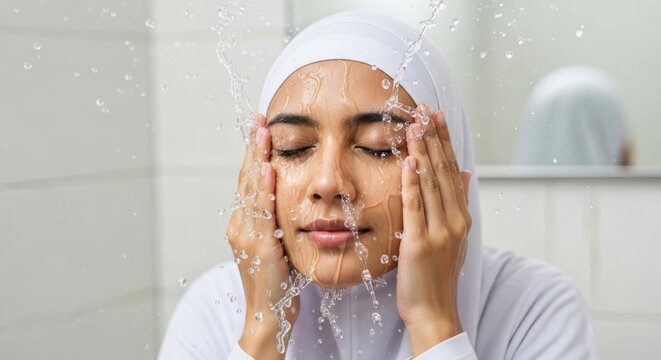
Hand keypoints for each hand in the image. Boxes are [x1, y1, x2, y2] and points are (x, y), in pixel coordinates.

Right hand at [227, 114, 294, 358]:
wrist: (267, 314)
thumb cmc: (276, 282)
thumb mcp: (276, 245)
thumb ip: (276, 222)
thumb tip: (287, 201)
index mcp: (244, 223)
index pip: (249, 182)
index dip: (253, 154)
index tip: (260, 129)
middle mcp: (240, 225)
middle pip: (245, 179)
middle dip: (252, 148)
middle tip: (258, 120)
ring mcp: (246, 235)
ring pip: (251, 189)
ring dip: (256, 158)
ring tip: (262, 132)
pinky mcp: (258, 246)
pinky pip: (262, 211)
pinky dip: (263, 188)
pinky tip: (267, 168)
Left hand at [396, 104, 471, 355]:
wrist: (435, 311)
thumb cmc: (438, 275)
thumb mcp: (455, 236)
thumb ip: (459, 203)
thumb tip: (466, 172)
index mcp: (461, 216)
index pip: (452, 170)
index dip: (444, 142)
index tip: (437, 116)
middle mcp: (454, 220)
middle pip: (443, 171)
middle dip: (434, 138)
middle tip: (425, 109)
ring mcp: (439, 231)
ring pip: (431, 183)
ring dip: (422, 151)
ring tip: (415, 124)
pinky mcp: (420, 243)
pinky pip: (415, 206)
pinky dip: (413, 182)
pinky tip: (409, 161)